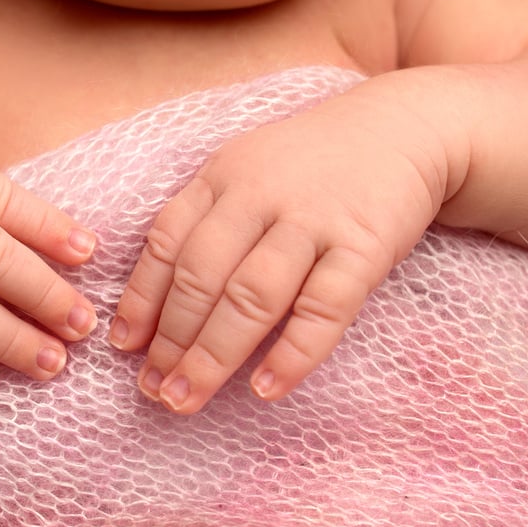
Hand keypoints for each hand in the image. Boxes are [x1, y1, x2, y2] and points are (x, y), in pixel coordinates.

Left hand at [110, 99, 447, 412]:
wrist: (402, 128)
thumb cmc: (310, 165)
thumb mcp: (246, 171)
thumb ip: (204, 222)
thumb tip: (154, 305)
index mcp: (222, 177)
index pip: (167, 243)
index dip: (141, 299)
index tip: (124, 348)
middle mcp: (260, 195)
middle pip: (202, 276)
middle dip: (171, 340)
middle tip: (154, 389)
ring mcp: (313, 220)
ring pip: (252, 296)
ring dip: (213, 354)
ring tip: (186, 398)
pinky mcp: (365, 246)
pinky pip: (324, 308)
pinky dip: (293, 353)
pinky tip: (266, 389)